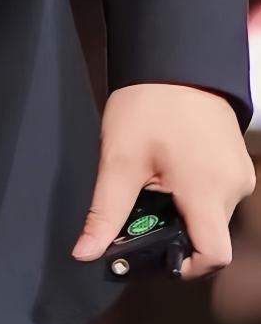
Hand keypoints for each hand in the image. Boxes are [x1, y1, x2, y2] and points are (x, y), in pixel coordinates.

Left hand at [72, 82, 255, 278]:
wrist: (174, 57)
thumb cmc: (147, 104)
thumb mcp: (119, 159)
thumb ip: (105, 211)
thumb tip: (84, 253)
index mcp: (209, 191)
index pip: (213, 257)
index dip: (183, 267)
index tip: (152, 255)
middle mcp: (235, 188)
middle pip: (209, 235)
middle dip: (175, 233)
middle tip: (139, 212)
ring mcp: (240, 173)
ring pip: (212, 215)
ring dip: (183, 211)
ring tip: (152, 183)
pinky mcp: (237, 160)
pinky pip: (218, 192)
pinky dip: (194, 193)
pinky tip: (168, 170)